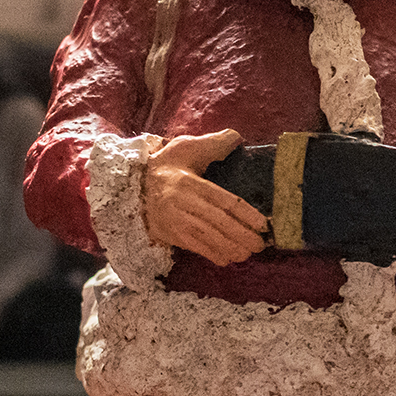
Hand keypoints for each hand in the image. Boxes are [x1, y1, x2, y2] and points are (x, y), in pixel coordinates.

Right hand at [144, 130, 267, 266]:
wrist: (131, 184)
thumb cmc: (166, 164)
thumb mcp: (186, 147)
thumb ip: (213, 143)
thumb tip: (236, 137)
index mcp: (190, 183)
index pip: (224, 201)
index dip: (246, 215)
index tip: (264, 224)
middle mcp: (182, 203)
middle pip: (218, 222)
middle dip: (242, 235)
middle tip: (261, 244)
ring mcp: (174, 220)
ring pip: (207, 237)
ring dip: (230, 248)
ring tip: (248, 253)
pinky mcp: (169, 233)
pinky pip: (194, 247)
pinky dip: (211, 254)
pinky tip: (227, 259)